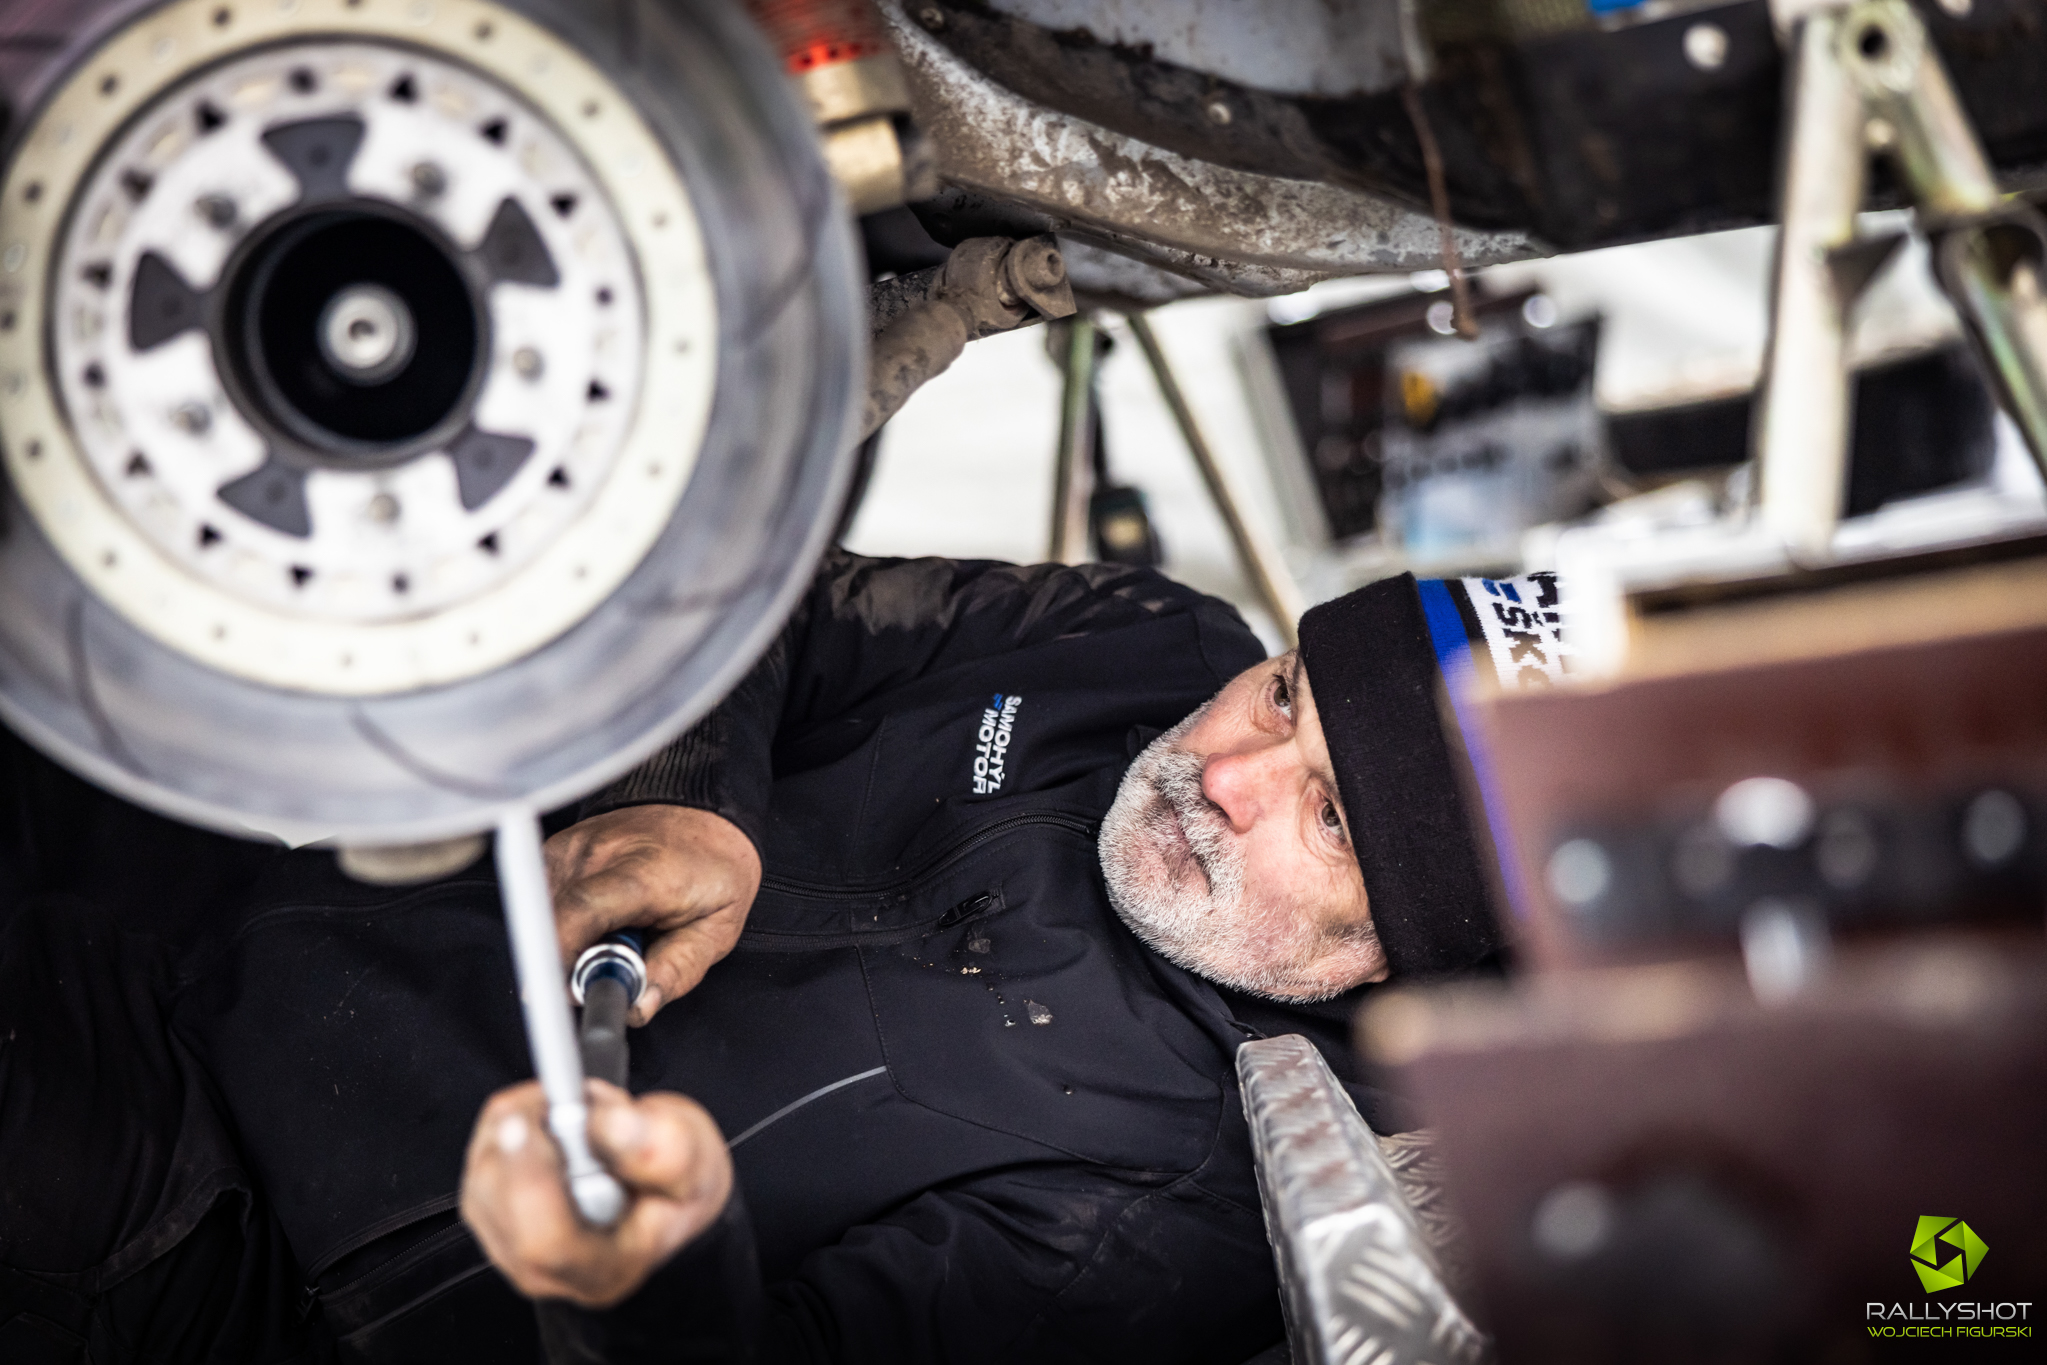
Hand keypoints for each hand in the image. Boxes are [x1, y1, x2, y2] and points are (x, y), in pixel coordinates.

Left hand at [460, 1079, 732, 1307]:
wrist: (660, 1193)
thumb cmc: (678, 1186)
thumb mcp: (695, 1161)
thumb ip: (663, 1148)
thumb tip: (610, 1124)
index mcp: (604, 1270)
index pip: (547, 1242)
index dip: (529, 1178)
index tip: (522, 1121)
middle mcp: (546, 1269)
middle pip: (501, 1198)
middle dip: (533, 1131)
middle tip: (581, 1105)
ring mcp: (509, 1243)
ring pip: (486, 1170)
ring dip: (529, 1122)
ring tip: (585, 1120)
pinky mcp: (489, 1211)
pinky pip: (482, 1154)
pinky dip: (516, 1123)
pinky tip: (557, 1127)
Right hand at [545, 806, 760, 1022]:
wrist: (702, 816)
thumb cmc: (713, 869)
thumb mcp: (716, 929)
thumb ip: (677, 971)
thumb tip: (637, 1005)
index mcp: (641, 872)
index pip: (581, 912)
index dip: (560, 957)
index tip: (558, 993)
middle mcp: (596, 853)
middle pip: (553, 924)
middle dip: (571, 962)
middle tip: (611, 966)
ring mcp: (570, 848)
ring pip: (544, 917)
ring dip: (570, 939)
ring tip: (612, 931)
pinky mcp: (554, 851)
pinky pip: (542, 902)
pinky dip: (563, 920)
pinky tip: (597, 915)